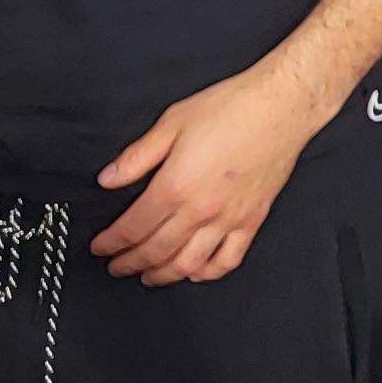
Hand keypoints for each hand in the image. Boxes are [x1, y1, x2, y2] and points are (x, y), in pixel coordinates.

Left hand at [93, 65, 318, 283]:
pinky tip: (195, 272)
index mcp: (175, 186)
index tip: (100, 247)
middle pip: (156, 251)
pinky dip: (207, 273)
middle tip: (116, 268)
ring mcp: (228, 220)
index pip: (133, 227)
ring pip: (188, 264)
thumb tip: (107, 179)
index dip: (111, 242)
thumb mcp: (173, 121)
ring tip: (148, 277)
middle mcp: (199, 210)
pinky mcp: (251, 221)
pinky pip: (227, 261)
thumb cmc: (230, 107)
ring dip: (163, 276)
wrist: (281, 105)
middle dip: (130, 264)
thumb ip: (138, 155)